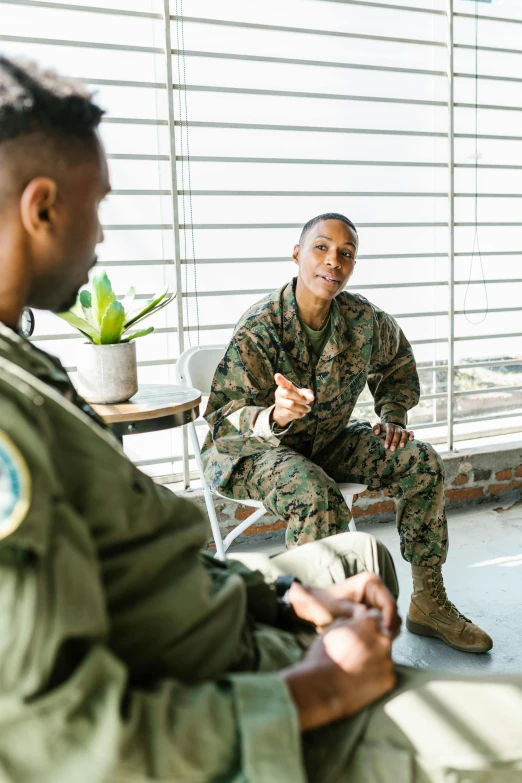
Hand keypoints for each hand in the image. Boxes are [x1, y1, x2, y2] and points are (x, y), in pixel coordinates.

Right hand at [271, 373, 313, 428]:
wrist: (284, 412)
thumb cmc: (295, 398)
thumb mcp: (302, 394)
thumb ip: (308, 393)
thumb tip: (311, 398)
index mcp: (284, 386)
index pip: (281, 382)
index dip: (280, 379)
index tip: (277, 375)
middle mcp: (279, 393)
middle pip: (288, 393)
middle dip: (300, 397)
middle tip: (307, 401)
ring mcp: (279, 403)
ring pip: (291, 405)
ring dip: (302, 407)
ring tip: (308, 409)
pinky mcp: (281, 412)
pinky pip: (292, 413)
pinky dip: (300, 413)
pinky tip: (302, 413)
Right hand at [281, 611, 395, 730]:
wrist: (321, 687)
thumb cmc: (323, 656)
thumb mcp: (333, 628)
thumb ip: (351, 620)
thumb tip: (360, 615)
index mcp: (369, 622)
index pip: (375, 617)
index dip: (366, 626)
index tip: (358, 634)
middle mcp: (383, 639)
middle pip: (383, 636)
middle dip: (374, 641)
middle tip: (357, 652)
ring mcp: (388, 660)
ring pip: (385, 656)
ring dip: (376, 659)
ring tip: (357, 668)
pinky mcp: (389, 679)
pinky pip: (385, 674)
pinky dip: (377, 676)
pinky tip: (361, 679)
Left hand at [288, 573, 400, 638]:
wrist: (314, 607)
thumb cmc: (323, 605)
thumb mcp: (337, 608)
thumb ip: (353, 611)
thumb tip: (368, 615)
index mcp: (371, 582)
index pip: (389, 602)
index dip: (389, 619)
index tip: (384, 633)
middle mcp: (377, 590)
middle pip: (394, 612)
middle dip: (388, 626)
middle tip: (380, 640)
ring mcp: (377, 601)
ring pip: (392, 620)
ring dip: (385, 630)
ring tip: (374, 640)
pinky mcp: (375, 612)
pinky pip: (384, 624)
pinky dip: (380, 632)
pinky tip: (370, 639)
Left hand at [373, 421, 413, 451]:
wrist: (390, 427)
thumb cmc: (383, 430)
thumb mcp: (378, 426)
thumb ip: (375, 427)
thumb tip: (376, 433)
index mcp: (389, 426)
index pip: (389, 432)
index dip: (388, 439)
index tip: (386, 446)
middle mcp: (396, 427)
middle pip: (397, 433)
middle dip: (395, 441)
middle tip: (392, 449)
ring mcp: (402, 429)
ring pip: (404, 433)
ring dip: (403, 439)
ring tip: (402, 446)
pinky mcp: (407, 432)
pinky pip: (411, 432)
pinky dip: (412, 435)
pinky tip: (411, 440)